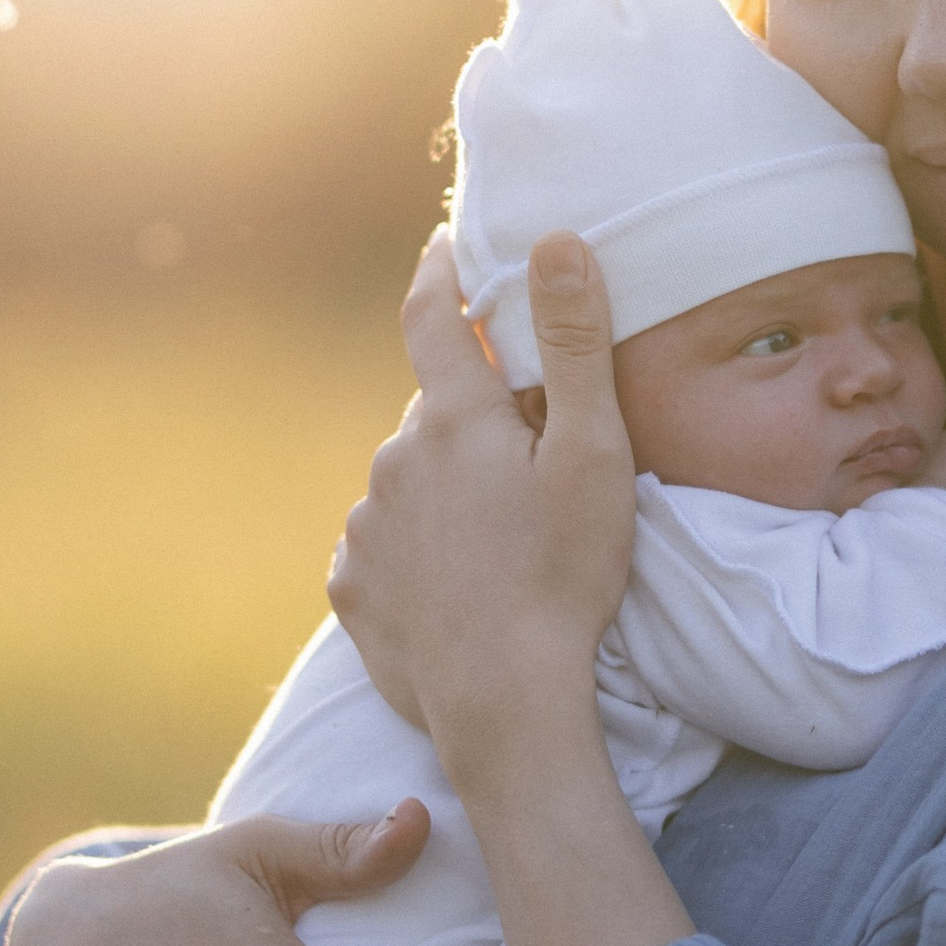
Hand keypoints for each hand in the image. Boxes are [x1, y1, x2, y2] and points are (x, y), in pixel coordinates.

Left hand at [329, 230, 637, 775]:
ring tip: (502, 540)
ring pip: (410, 483)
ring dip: (446, 490)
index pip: (431, 316)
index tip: (447, 245)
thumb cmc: (563, 576)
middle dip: (472, 418)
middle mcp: (393, 461)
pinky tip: (461, 584)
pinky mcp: (353, 589)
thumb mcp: (592, 454)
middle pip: (434, 415)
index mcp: (453, 420)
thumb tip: (555, 241)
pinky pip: (386, 547)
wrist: (504, 704)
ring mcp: (366, 527)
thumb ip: (574, 343)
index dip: (441, 272)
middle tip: (529, 457)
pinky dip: (418, 550)